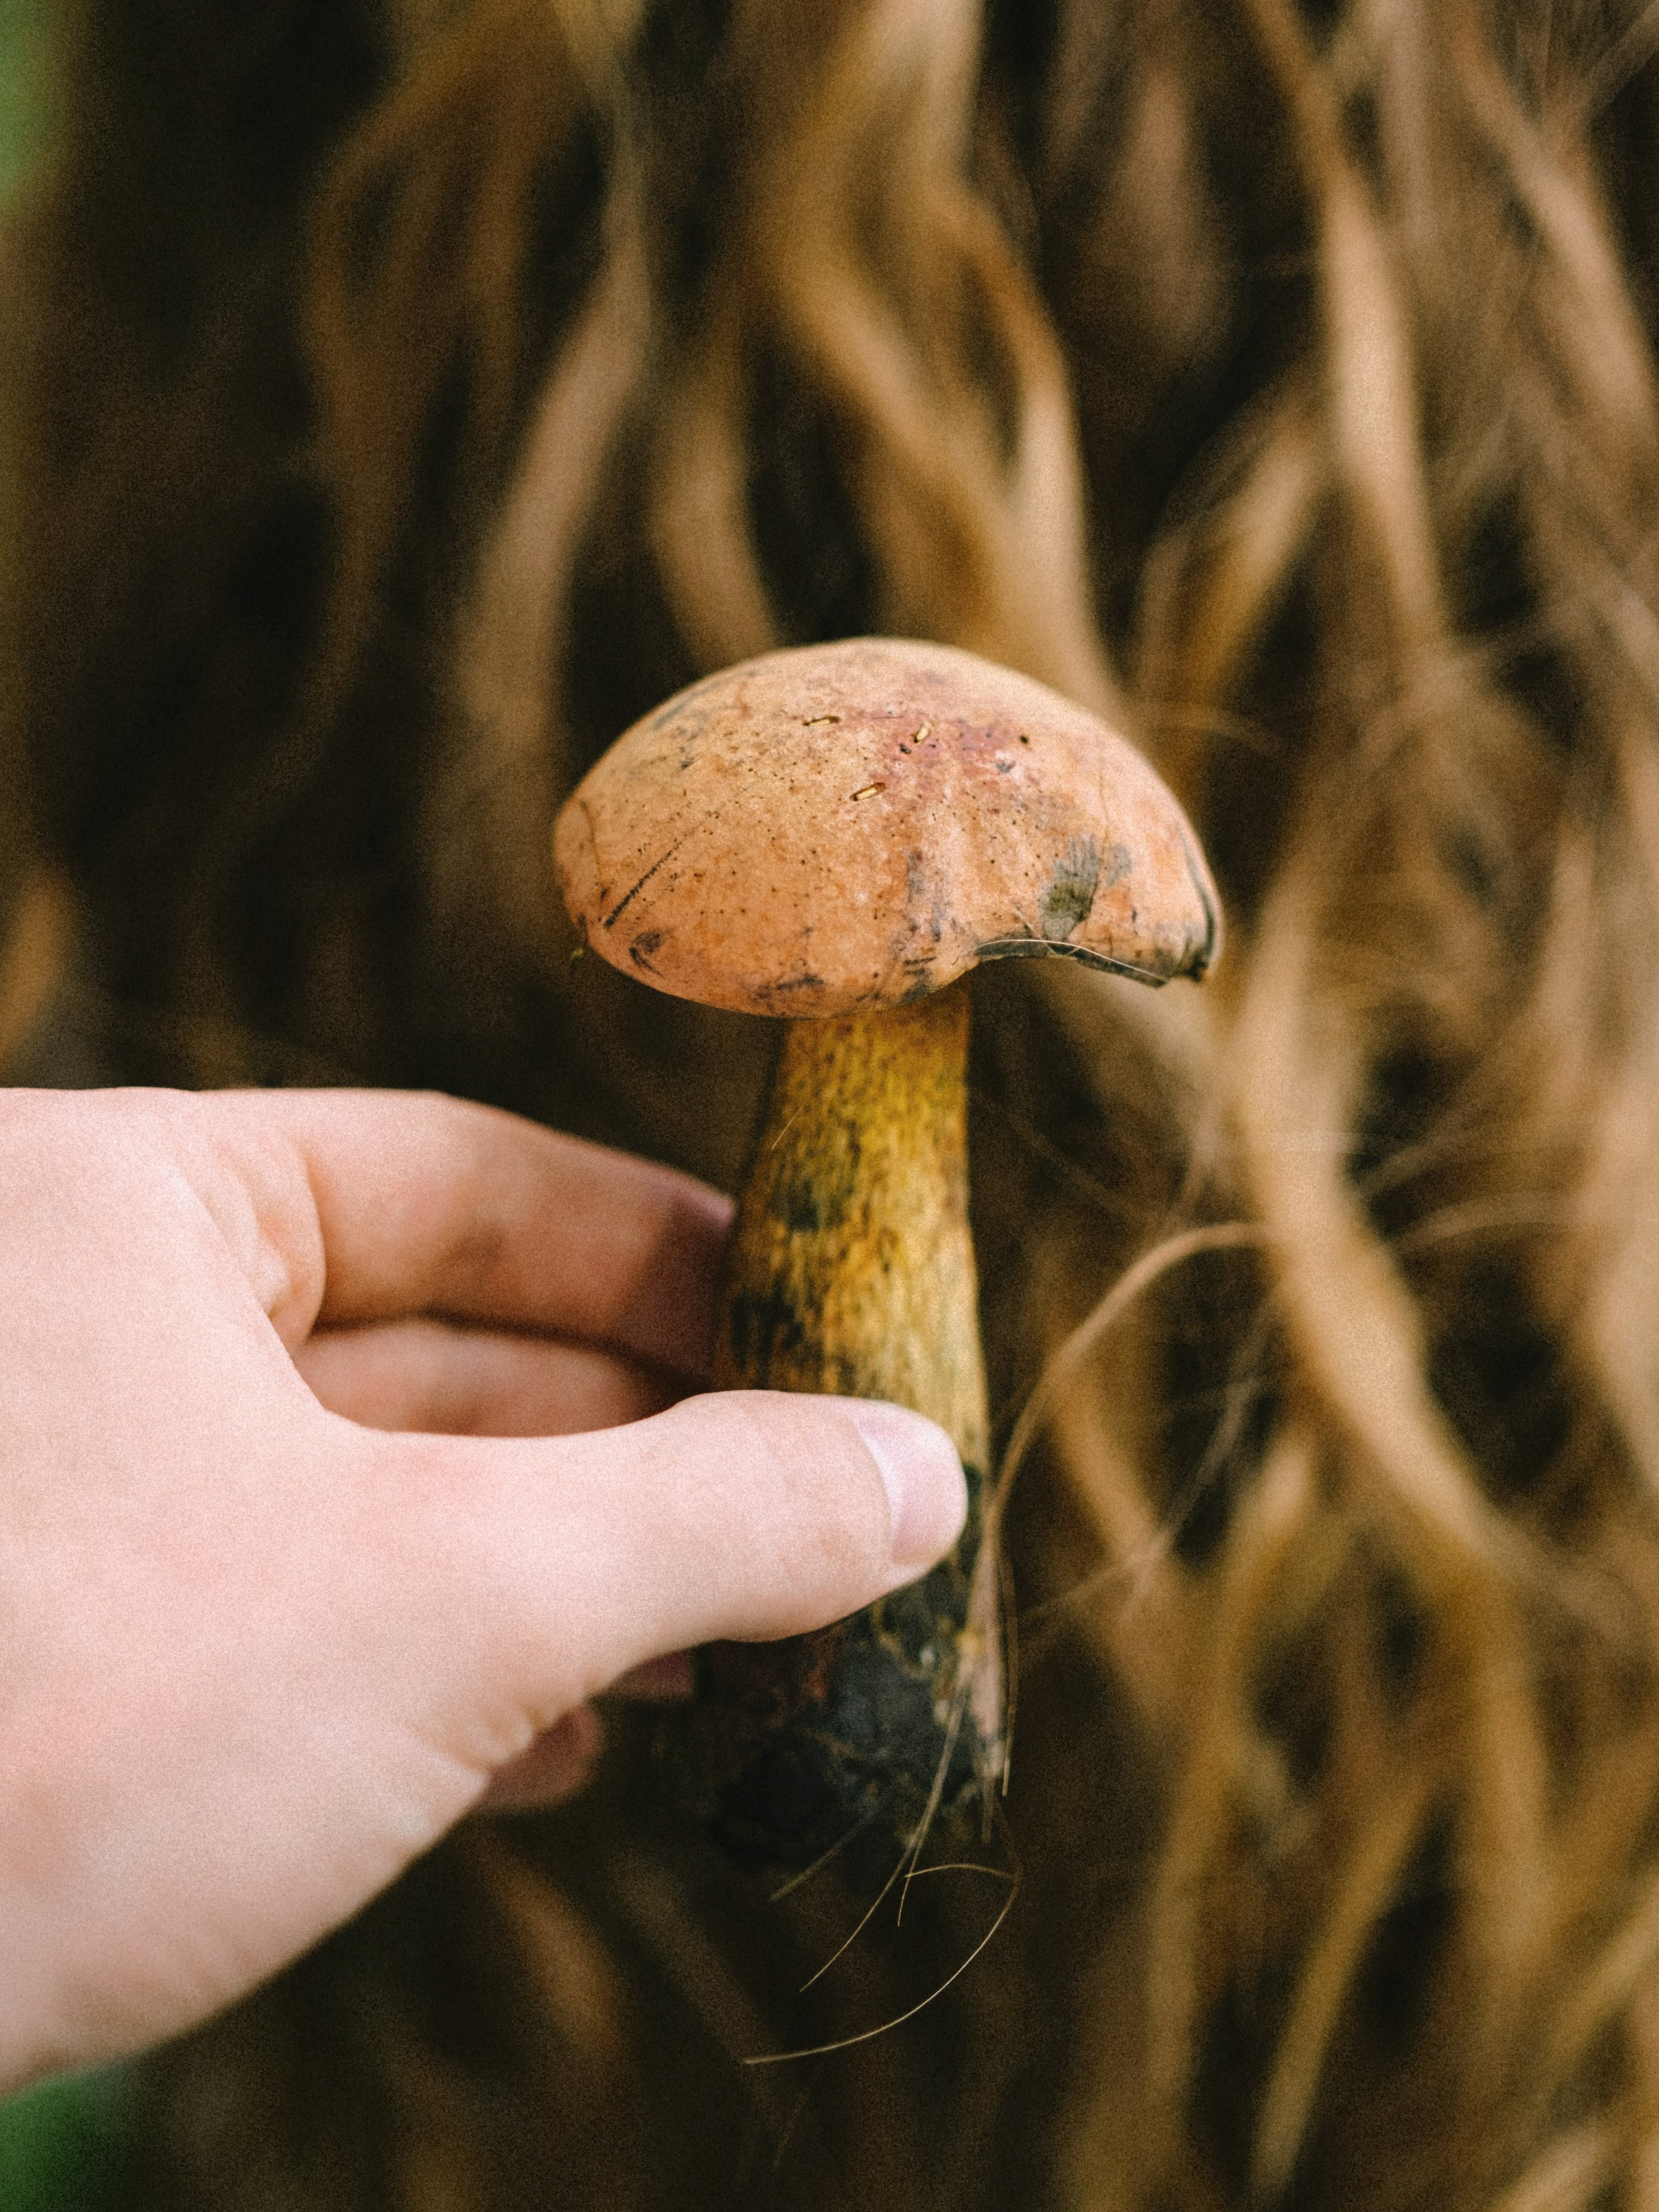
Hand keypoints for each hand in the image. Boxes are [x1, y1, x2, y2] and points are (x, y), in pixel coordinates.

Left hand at [0, 1087, 964, 2089]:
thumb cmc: (57, 1735)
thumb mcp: (436, 1601)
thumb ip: (701, 1520)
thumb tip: (919, 1472)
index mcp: (126, 1206)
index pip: (462, 1179)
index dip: (666, 1250)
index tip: (822, 1322)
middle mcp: (74, 1319)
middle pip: (434, 1339)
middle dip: (637, 1443)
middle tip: (819, 1511)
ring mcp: (56, 1495)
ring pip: (369, 1491)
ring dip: (559, 1570)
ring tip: (725, 1646)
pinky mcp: (50, 1655)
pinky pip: (290, 1609)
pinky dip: (438, 1663)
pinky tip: (562, 1738)